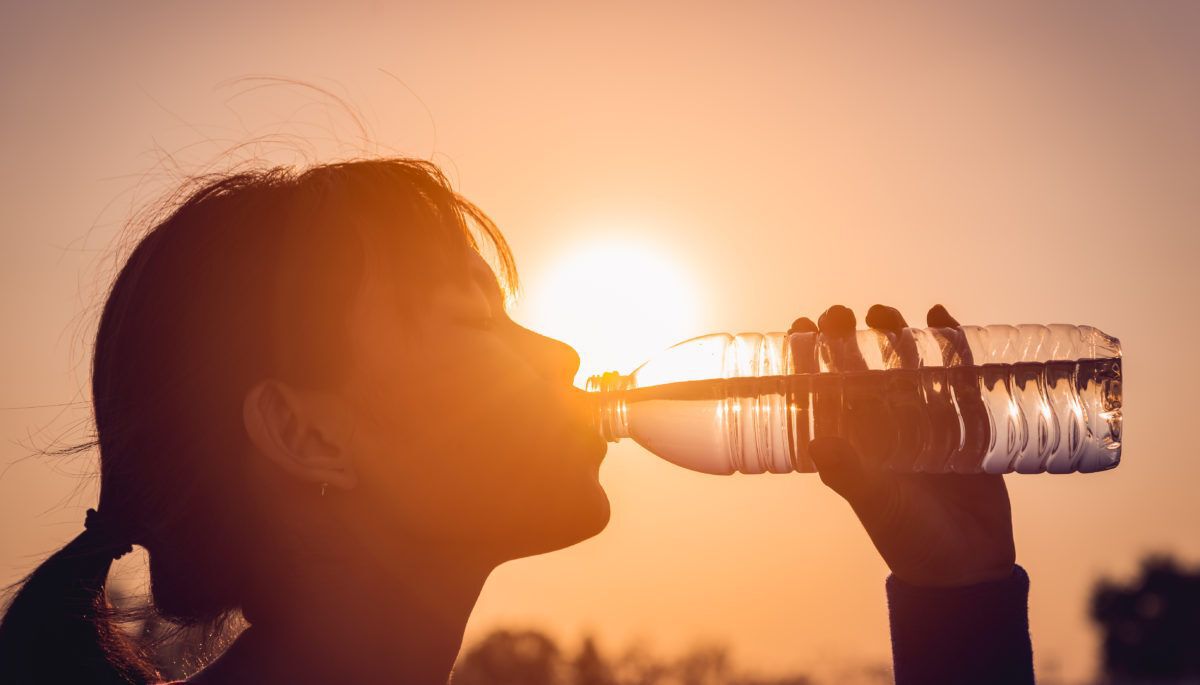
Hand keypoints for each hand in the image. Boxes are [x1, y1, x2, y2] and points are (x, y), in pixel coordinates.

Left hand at [790, 304, 1015, 586]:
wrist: (968, 564)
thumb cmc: (910, 538)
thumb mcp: (877, 504)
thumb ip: (851, 474)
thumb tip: (818, 441)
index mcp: (852, 444)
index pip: (822, 391)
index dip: (808, 358)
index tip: (799, 326)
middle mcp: (882, 427)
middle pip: (860, 369)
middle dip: (847, 338)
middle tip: (838, 312)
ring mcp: (923, 421)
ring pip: (903, 365)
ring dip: (893, 335)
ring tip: (882, 312)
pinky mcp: (964, 421)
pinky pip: (955, 374)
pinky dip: (950, 344)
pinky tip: (940, 316)